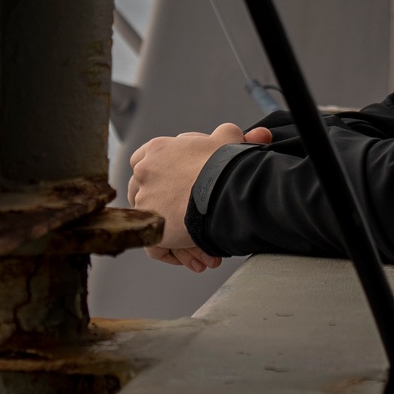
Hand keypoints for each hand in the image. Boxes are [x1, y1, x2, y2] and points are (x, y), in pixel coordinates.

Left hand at [129, 122, 271, 271]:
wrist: (226, 187)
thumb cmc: (226, 161)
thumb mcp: (229, 139)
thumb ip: (229, 135)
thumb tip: (254, 134)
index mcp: (158, 149)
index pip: (142, 160)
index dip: (156, 172)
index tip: (171, 182)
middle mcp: (144, 173)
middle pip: (139, 191)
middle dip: (158, 204)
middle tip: (182, 215)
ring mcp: (145, 201)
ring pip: (151, 221)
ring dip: (172, 232)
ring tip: (197, 244)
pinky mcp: (152, 227)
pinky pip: (157, 246)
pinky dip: (174, 254)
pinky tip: (195, 259)